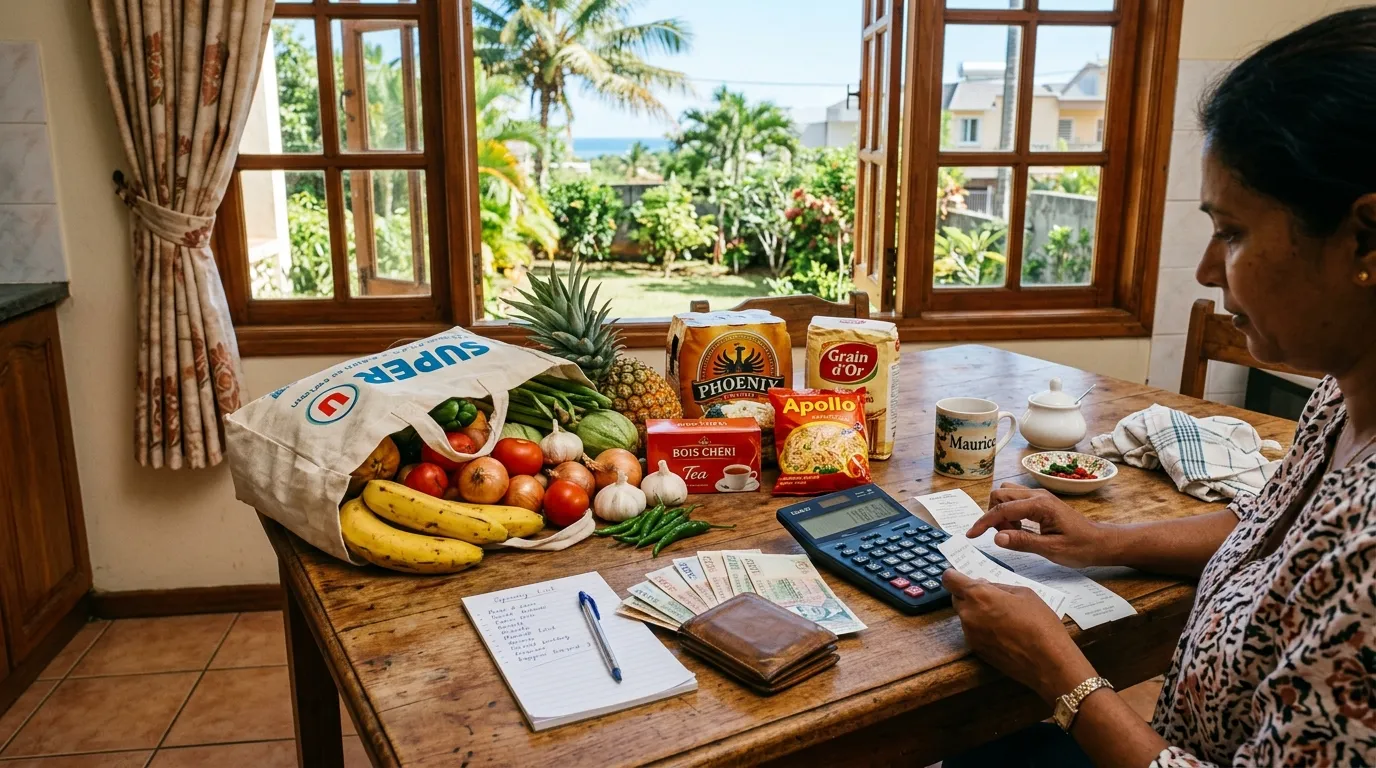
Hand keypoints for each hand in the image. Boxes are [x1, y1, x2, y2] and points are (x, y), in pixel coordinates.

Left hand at [942, 568, 1095, 702]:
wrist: (1047, 662)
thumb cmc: (1039, 623)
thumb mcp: (1023, 593)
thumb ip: (998, 587)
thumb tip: (983, 584)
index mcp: (978, 596)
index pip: (949, 579)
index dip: (954, 575)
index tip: (962, 576)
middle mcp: (968, 615)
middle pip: (956, 598)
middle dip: (968, 595)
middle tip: (989, 596)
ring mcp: (970, 635)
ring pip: (965, 616)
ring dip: (976, 613)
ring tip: (1001, 616)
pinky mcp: (977, 651)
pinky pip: (973, 632)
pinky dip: (982, 629)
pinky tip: (1003, 632)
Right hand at [968, 483, 1111, 567]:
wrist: (1100, 542)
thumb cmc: (1081, 547)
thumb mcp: (1051, 549)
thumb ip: (1023, 541)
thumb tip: (997, 537)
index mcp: (1040, 505)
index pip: (1002, 509)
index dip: (984, 522)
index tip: (972, 535)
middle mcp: (1037, 495)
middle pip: (1000, 494)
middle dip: (994, 516)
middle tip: (1006, 536)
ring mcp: (1038, 496)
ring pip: (1005, 495)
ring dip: (1001, 513)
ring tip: (1013, 534)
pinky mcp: (1039, 501)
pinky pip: (1015, 500)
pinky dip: (1010, 514)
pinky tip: (1020, 530)